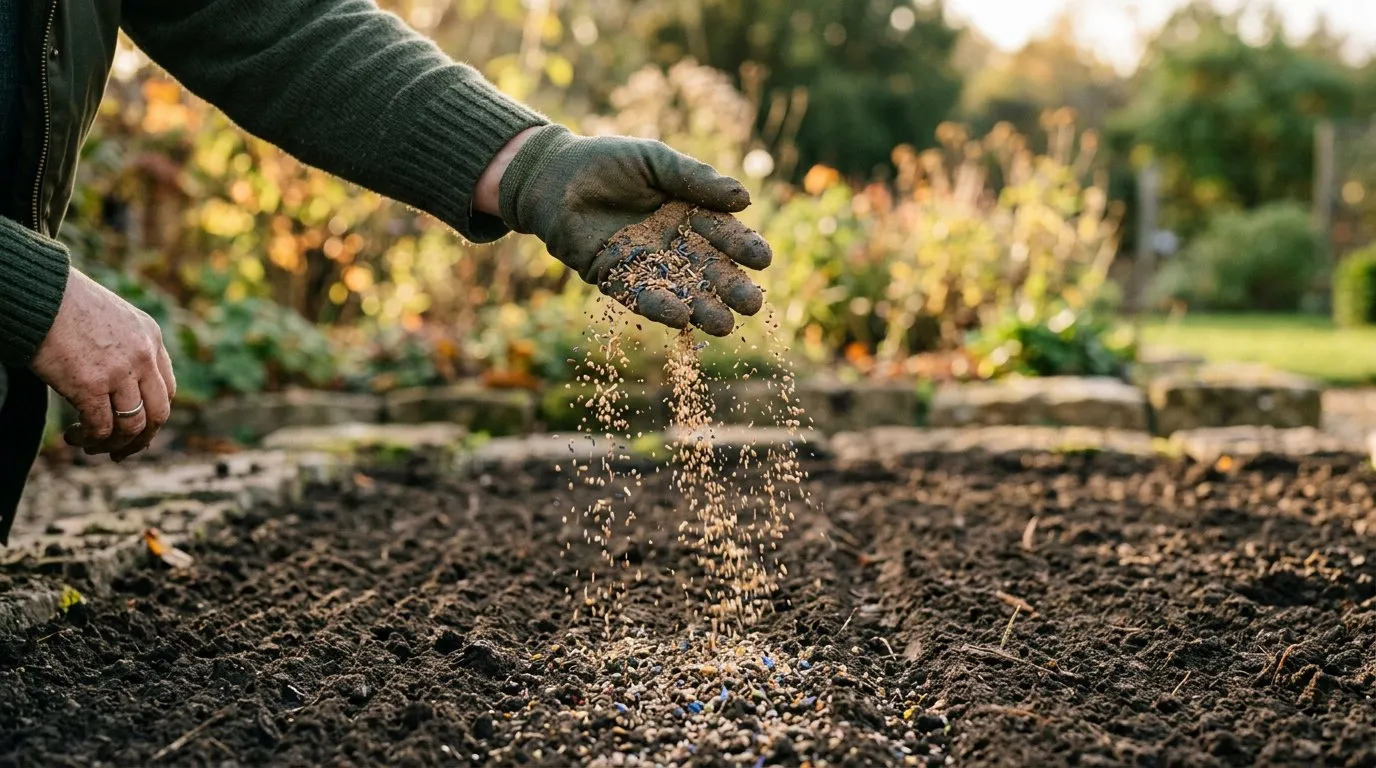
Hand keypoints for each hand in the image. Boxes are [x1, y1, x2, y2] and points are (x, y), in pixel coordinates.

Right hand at [30, 269, 175, 461]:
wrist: (40, 294)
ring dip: (112, 443)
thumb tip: (121, 389)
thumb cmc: (66, 305)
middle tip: (120, 452)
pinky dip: (89, 438)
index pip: (166, 391)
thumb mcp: (114, 319)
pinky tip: (73, 436)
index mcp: (152, 339)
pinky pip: (101, 427)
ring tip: (89, 444)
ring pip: (132, 426)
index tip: (137, 431)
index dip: (153, 416)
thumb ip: (127, 348)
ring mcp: (120, 372)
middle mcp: (143, 357)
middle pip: (158, 414)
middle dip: (141, 440)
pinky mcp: (91, 385)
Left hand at [479, 125, 772, 335]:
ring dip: (702, 308)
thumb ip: (696, 179)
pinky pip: (640, 295)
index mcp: (690, 214)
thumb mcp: (656, 161)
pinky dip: (660, 307)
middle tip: (752, 305)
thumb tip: (745, 198)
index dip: (743, 247)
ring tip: (725, 325)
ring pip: (680, 290)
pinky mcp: (615, 278)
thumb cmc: (608, 161)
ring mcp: (646, 264)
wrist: (555, 175)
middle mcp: (673, 244)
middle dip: (731, 287)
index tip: (763, 259)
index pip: (724, 234)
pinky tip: (680, 318)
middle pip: (708, 270)